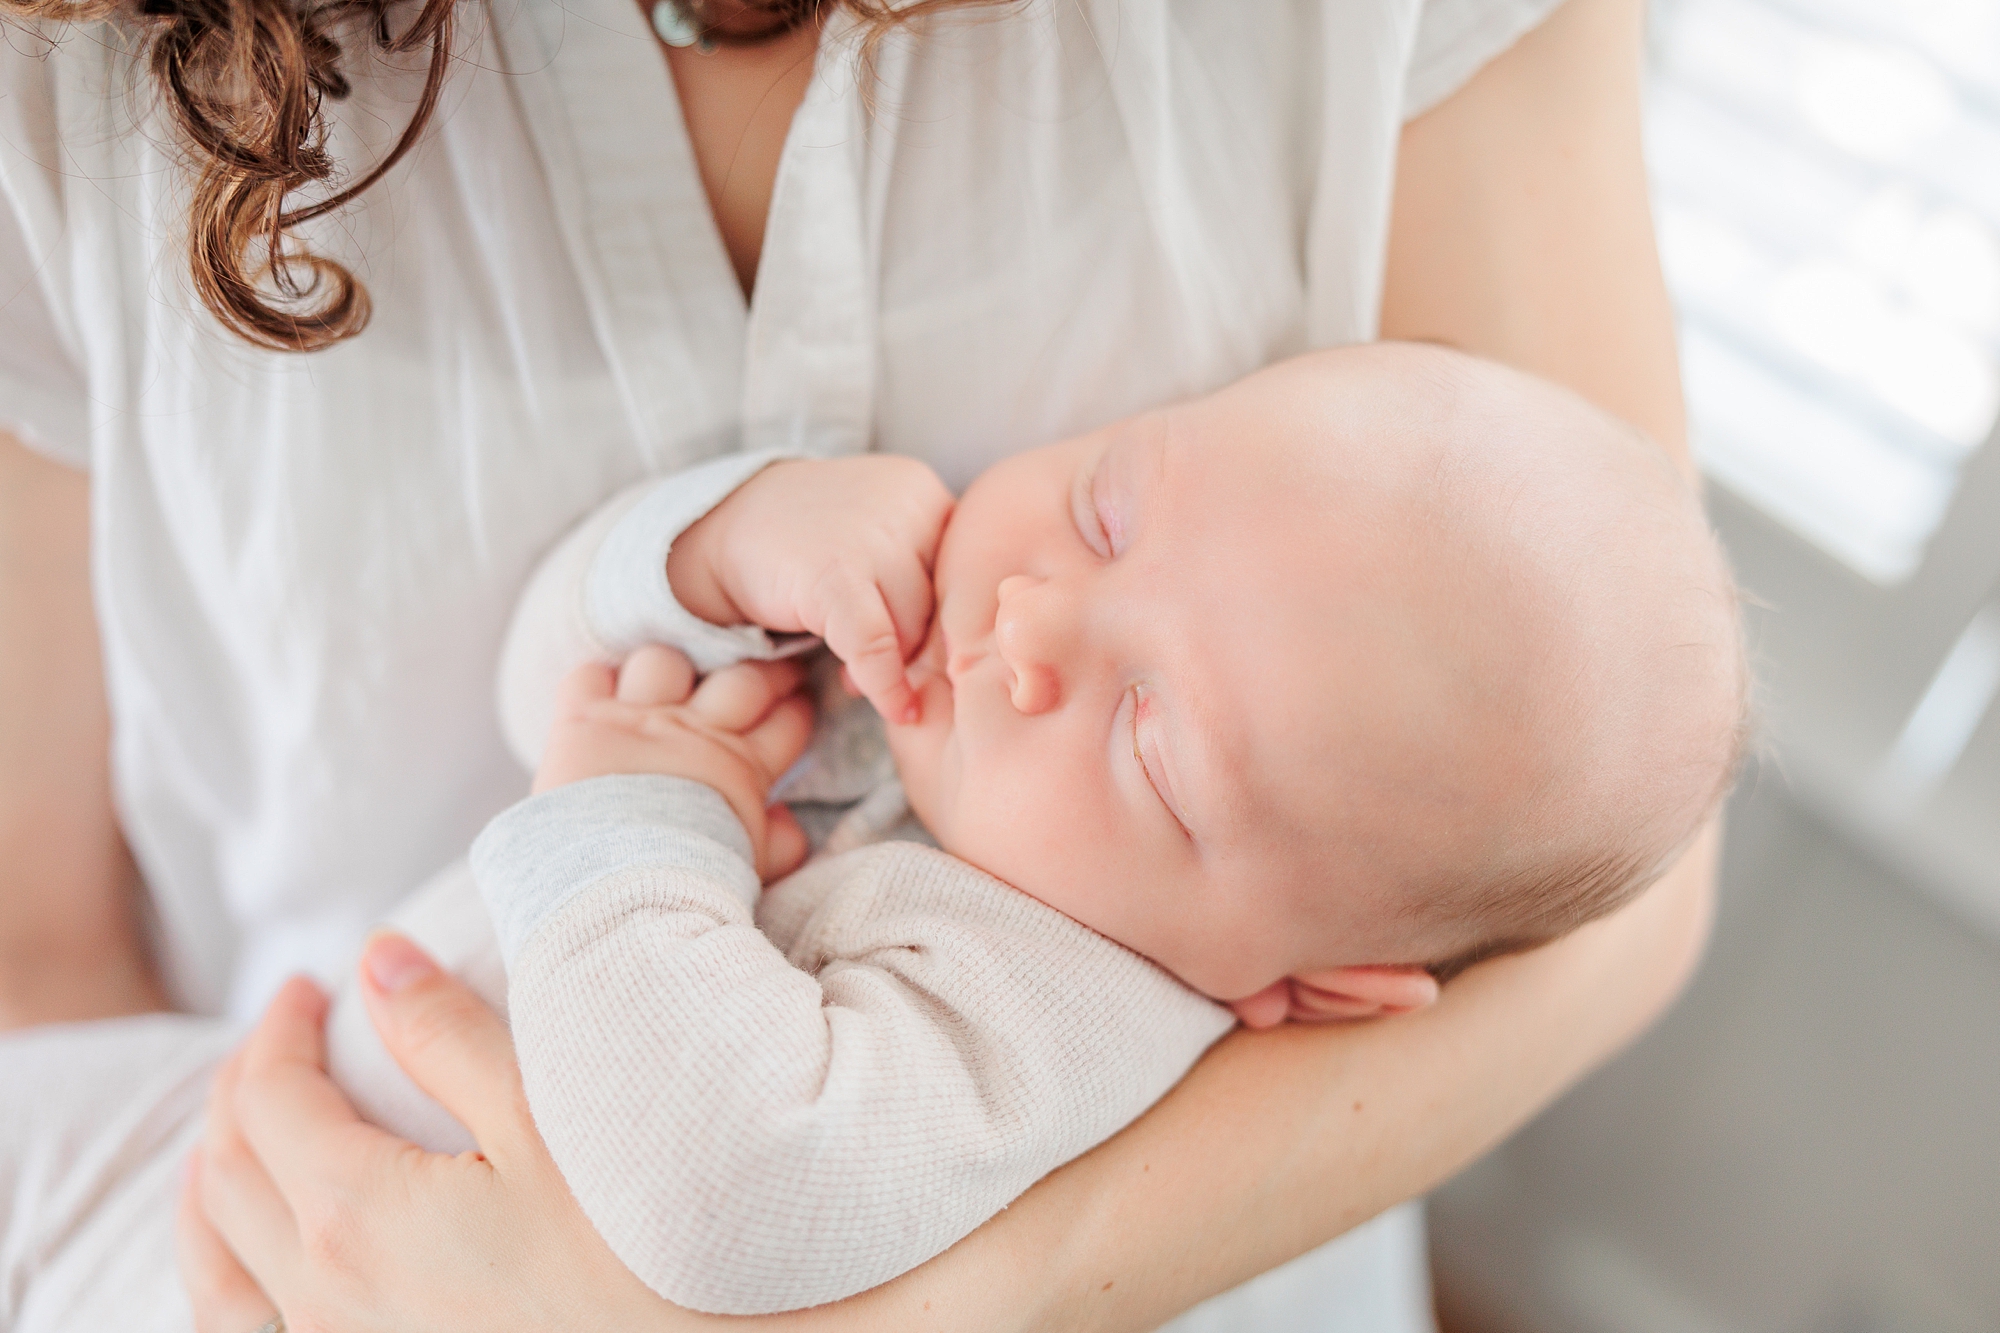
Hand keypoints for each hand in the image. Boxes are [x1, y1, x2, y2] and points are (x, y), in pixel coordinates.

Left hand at [178, 946, 686, 1332]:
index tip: (311, 985)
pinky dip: (226, 1281)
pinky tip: (252, 1268)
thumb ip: (448, 1038)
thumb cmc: (634, 1252)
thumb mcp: (546, 1123)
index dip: (279, 1029)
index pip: (270, 1099)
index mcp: (356, 1216)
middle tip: (276, 1038)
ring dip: (208, 1192)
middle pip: (228, 1175)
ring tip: (219, 1147)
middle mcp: (322, 1298)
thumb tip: (380, 960)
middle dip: (238, 1090)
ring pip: (216, 1272)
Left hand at [535, 645, 812, 880]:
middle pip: (742, 679)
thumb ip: (780, 847)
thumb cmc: (688, 888)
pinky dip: (595, 681)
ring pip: (665, 662)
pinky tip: (601, 693)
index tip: (798, 701)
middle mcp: (693, 732)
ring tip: (668, 681)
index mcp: (739, 768)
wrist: (619, 892)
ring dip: (669, 670)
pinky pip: (589, 675)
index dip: (797, 709)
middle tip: (765, 668)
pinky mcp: (583, 720)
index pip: (787, 723)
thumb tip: (789, 824)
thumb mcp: (748, 870)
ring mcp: (637, 720)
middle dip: (763, 671)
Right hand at [666, 457, 952, 725]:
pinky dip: (887, 685)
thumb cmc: (813, 541)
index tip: (935, 652)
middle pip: (944, 601)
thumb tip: (962, 654)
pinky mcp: (832, 575)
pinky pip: (877, 645)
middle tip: (895, 667)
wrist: (726, 523)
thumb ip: (924, 577)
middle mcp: (906, 505)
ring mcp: (870, 537)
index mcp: (924, 491)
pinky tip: (894, 708)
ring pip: (915, 626)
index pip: (964, 575)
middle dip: (921, 645)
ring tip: (864, 676)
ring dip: (898, 665)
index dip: (950, 622)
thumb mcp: (883, 536)